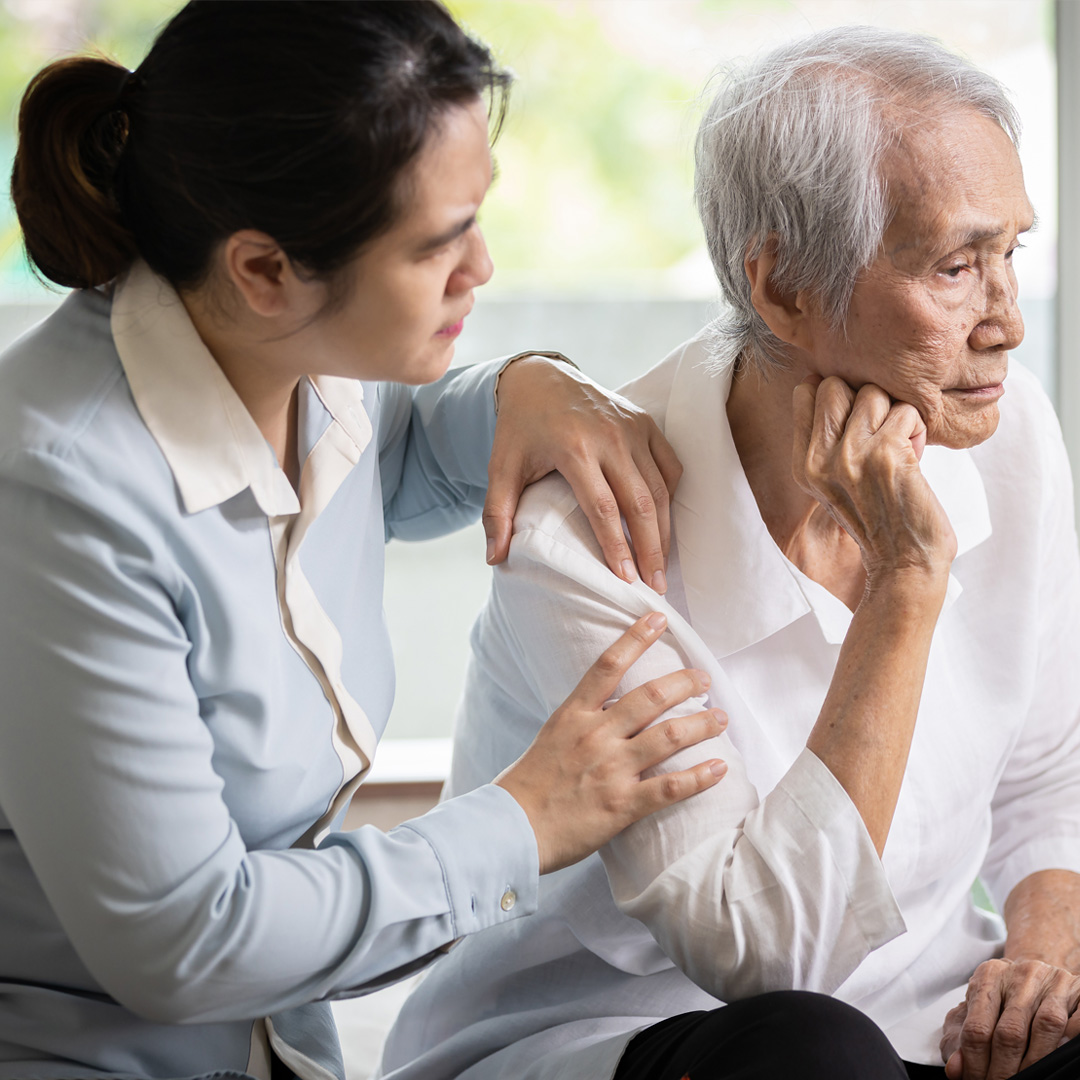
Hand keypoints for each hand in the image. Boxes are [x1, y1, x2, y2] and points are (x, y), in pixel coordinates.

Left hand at [486, 356, 681, 592]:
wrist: (541, 378)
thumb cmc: (520, 428)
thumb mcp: (501, 468)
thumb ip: (497, 514)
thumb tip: (494, 560)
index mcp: (574, 449)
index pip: (603, 508)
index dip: (617, 547)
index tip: (626, 580)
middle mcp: (609, 436)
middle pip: (640, 502)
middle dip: (651, 548)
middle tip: (655, 586)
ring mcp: (632, 427)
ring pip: (660, 488)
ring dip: (664, 530)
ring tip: (662, 566)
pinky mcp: (645, 422)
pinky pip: (668, 466)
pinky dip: (670, 497)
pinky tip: (664, 525)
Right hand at [495, 612, 727, 873]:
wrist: (511, 829)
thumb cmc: (529, 784)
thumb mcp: (551, 736)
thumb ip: (582, 719)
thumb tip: (612, 705)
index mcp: (573, 715)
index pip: (608, 665)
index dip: (636, 637)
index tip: (658, 618)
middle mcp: (595, 736)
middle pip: (650, 697)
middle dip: (684, 683)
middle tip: (704, 677)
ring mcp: (611, 769)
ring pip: (668, 737)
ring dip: (701, 725)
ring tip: (721, 718)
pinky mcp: (623, 805)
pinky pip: (670, 787)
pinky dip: (699, 777)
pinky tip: (720, 768)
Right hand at [791, 375, 956, 584]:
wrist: (905, 564)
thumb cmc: (880, 521)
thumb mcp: (835, 485)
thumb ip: (828, 442)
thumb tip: (832, 385)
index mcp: (804, 464)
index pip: (805, 392)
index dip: (838, 396)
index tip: (856, 422)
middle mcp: (819, 459)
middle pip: (835, 384)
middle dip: (864, 398)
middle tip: (880, 432)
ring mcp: (850, 456)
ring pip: (873, 392)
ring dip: (896, 414)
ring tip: (900, 447)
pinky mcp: (885, 454)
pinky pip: (906, 411)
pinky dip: (918, 430)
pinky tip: (915, 459)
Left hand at [940, 959, 1079, 1078]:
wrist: (1043, 974)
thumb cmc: (1005, 998)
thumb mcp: (976, 1011)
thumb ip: (960, 1038)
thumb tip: (954, 1069)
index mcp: (989, 975)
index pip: (977, 1028)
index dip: (975, 1064)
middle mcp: (1021, 974)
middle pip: (1010, 1032)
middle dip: (1004, 1070)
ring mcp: (1053, 980)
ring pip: (1046, 1027)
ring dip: (1036, 1063)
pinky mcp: (1078, 990)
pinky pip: (1077, 1021)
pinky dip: (1068, 1044)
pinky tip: (1058, 1059)